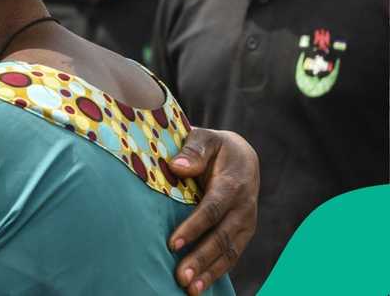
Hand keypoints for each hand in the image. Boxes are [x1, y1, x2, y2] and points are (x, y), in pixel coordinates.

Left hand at [168, 128, 258, 294]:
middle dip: (201, 258)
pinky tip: (201, 285)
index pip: (212, 209)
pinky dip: (217, 271)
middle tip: (180, 277)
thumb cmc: (214, 146)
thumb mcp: (205, 138)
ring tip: (190, 289)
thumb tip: (177, 166)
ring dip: (210, 272)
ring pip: (230, 251)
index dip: (194, 227)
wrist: (241, 154)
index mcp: (234, 183)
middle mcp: (244, 206)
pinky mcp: (243, 232)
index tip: (173, 244)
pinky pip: (232, 254)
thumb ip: (193, 151)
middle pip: (222, 236)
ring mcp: (246, 221)